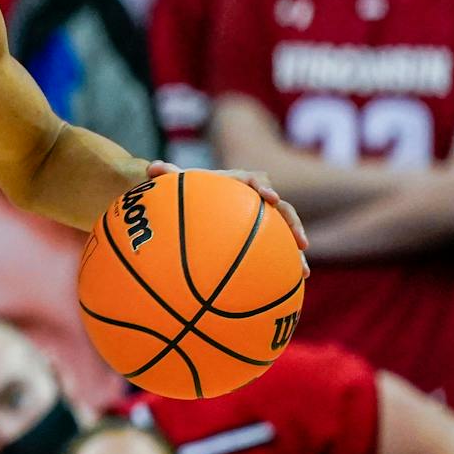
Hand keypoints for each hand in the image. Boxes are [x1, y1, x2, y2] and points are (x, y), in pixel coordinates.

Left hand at [147, 161, 310, 259]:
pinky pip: (278, 249)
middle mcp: (256, 199)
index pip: (256, 181)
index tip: (268, 197)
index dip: (264, 188)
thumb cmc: (187, 191)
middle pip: (281, 209)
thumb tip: (151, 168)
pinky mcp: (264, 236)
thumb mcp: (177, 184)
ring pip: (285, 232)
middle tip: (300, 241)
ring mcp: (263, 219)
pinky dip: (286, 264)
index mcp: (239, 183)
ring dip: (295, 250)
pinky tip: (293, 285)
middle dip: (292, 223)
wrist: (196, 201)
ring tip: (303, 272)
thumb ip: (168, 175)